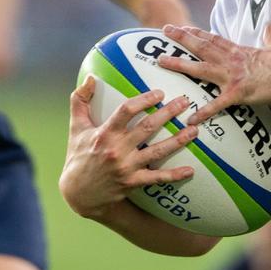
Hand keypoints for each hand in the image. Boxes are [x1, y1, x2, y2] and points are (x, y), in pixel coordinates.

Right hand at [59, 76, 197, 218]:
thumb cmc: (79, 155)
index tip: (159, 93)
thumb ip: (80, 100)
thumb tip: (89, 76)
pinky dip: (174, 175)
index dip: (144, 100)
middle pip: (147, 128)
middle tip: (185, 102)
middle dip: (168, 113)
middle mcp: (116, 149)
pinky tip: (190, 170)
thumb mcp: (76, 127)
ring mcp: (126, 167)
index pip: (126, 111)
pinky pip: (157, 178)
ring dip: (178, 140)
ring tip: (195, 130)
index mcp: (104, 133)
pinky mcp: (133, 182)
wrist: (79, 193)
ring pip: (157, 152)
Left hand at [158, 24, 270, 122]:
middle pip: (201, 47)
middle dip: (181, 38)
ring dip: (179, 64)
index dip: (197, 33)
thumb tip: (270, 24)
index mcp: (240, 51)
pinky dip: (203, 113)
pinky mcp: (237, 94)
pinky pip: (216, 105)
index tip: (183, 28)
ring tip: (161, 61)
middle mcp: (231, 61)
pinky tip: (190, 119)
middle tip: (165, 30)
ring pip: (200, 68)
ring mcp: (232, 76)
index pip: (214, 39)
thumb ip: (270, 35)